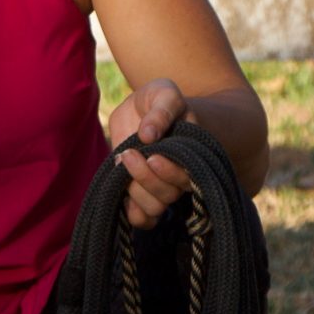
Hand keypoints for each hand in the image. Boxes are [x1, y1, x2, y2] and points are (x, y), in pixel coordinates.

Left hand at [106, 79, 194, 228]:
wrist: (144, 108)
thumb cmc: (158, 100)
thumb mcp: (163, 93)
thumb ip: (161, 110)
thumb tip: (149, 135)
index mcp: (192, 157)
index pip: (187, 178)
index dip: (169, 171)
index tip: (149, 151)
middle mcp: (179, 177)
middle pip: (169, 196)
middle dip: (146, 178)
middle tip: (129, 153)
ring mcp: (160, 187)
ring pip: (154, 208)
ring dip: (135, 191)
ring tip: (124, 160)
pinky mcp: (141, 193)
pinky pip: (143, 219)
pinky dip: (131, 212)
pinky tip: (122, 189)